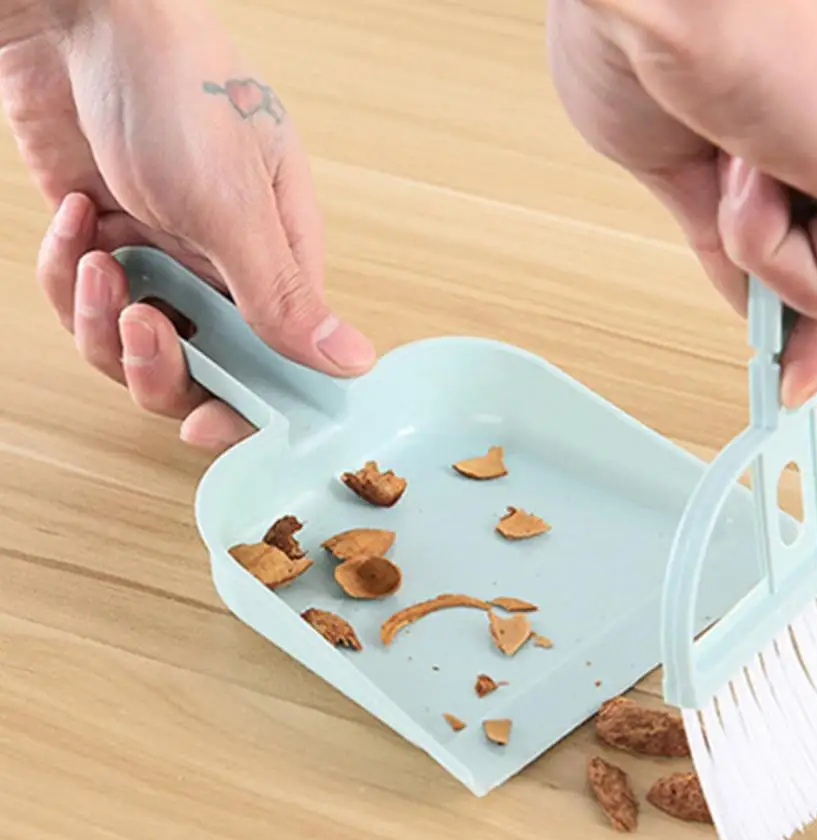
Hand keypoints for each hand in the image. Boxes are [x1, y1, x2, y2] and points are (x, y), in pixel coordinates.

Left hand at [2, 0, 375, 451]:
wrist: (79, 16)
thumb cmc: (175, 89)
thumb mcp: (236, 208)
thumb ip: (286, 298)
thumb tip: (355, 362)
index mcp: (278, 260)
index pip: (279, 364)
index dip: (245, 406)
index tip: (208, 427)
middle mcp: (224, 269)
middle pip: (200, 370)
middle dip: (158, 362)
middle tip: (141, 323)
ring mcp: (162, 258)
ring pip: (131, 345)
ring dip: (101, 316)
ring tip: (97, 260)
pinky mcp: (105, 243)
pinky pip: (81, 300)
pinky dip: (65, 271)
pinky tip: (76, 217)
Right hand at [547, 0, 816, 405]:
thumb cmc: (644, 35)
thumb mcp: (683, 171)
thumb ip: (729, 244)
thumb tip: (751, 307)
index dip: (812, 312)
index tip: (797, 371)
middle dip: (787, 304)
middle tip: (777, 373)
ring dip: (755, 247)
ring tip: (730, 159)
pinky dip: (765, 247)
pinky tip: (749, 163)